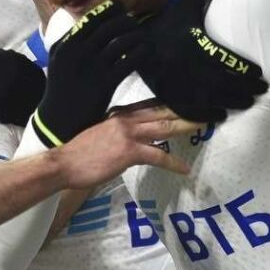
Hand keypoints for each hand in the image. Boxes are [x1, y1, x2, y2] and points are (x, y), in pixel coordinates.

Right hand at [33, 0, 146, 146]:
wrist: (59, 119)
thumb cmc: (61, 86)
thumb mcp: (58, 59)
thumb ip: (70, 39)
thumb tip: (89, 19)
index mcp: (66, 43)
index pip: (93, 17)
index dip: (111, 10)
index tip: (122, 8)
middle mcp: (78, 52)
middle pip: (110, 27)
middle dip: (127, 22)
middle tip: (135, 24)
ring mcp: (92, 68)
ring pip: (122, 43)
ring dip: (137, 36)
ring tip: (144, 37)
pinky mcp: (105, 83)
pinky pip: (129, 62)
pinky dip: (141, 53)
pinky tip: (147, 51)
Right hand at [54, 106, 199, 188]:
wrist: (64, 163)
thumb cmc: (79, 152)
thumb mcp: (100, 132)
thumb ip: (117, 129)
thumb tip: (131, 136)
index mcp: (120, 114)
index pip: (152, 104)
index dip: (171, 103)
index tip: (188, 101)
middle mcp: (127, 119)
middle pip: (163, 111)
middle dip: (185, 109)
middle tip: (206, 108)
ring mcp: (129, 134)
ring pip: (165, 127)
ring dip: (186, 126)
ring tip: (204, 125)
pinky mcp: (129, 152)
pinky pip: (158, 155)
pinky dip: (173, 163)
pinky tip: (184, 169)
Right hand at [137, 0, 266, 122]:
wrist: (134, 43)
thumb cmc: (167, 23)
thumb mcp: (187, 3)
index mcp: (196, 45)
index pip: (229, 62)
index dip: (247, 71)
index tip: (260, 73)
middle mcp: (189, 68)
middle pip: (226, 84)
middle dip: (247, 89)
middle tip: (261, 90)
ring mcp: (179, 85)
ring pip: (214, 100)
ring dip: (235, 103)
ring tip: (248, 101)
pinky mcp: (170, 97)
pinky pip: (194, 111)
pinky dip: (210, 115)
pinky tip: (221, 114)